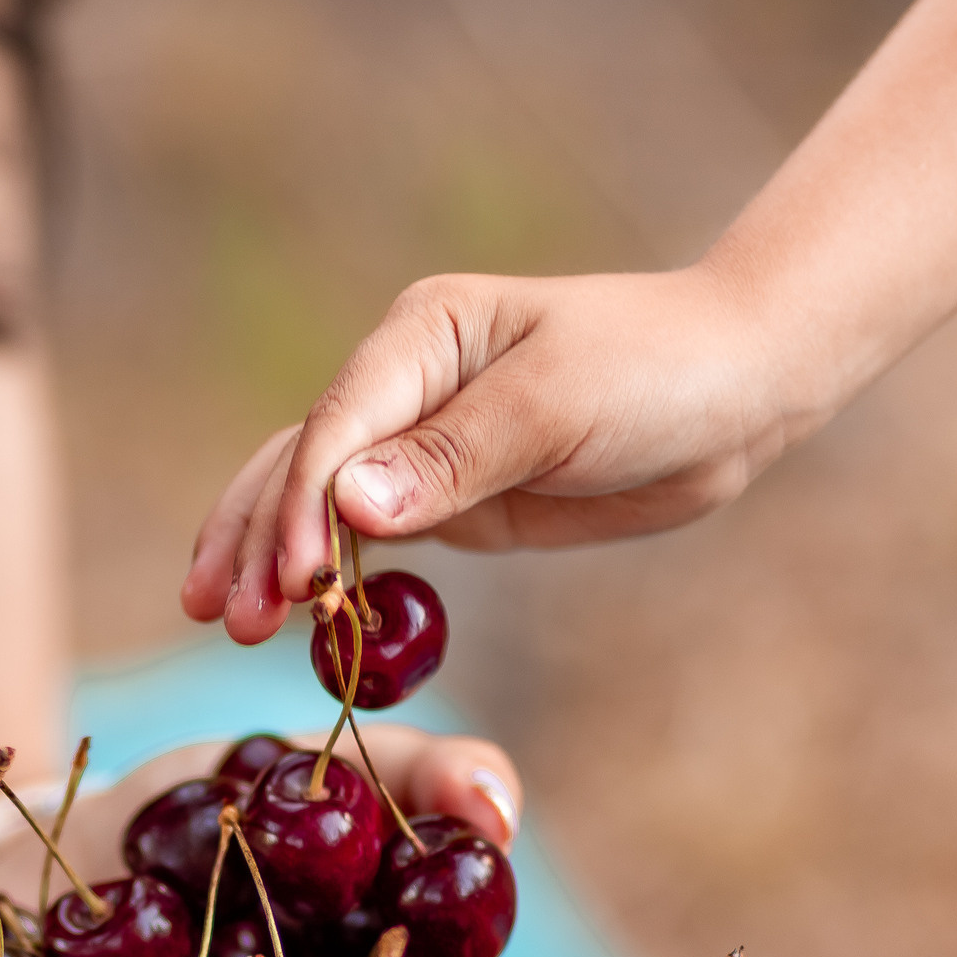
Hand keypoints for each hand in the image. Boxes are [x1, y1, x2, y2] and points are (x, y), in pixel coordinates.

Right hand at [181, 265, 811, 642]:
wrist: (735, 391)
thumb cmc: (655, 372)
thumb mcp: (558, 408)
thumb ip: (453, 459)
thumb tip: (347, 505)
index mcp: (420, 335)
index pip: (337, 427)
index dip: (303, 506)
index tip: (290, 581)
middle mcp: (402, 382)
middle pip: (300, 462)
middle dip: (259, 539)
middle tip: (225, 621)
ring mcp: (417, 443)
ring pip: (313, 500)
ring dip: (267, 558)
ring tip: (221, 621)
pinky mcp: (445, 496)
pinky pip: (362, 536)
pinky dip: (320, 574)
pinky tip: (285, 616)